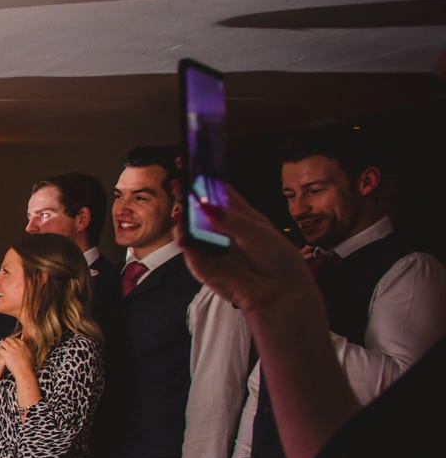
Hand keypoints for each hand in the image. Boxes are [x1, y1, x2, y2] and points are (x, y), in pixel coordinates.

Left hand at [0, 336, 34, 383]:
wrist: (24, 371)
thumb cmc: (27, 365)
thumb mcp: (29, 354)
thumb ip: (26, 349)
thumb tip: (25, 349)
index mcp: (22, 344)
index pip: (14, 339)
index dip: (11, 341)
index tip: (9, 344)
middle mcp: (16, 345)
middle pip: (8, 339)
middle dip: (5, 342)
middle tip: (4, 346)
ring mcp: (10, 349)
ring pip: (2, 342)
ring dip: (1, 345)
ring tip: (0, 349)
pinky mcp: (5, 354)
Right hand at [178, 184, 316, 317]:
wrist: (280, 292)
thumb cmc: (277, 260)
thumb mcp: (257, 230)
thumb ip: (230, 218)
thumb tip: (205, 206)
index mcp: (240, 216)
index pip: (219, 192)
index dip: (205, 179)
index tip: (192, 165)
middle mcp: (223, 231)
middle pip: (199, 209)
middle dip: (186, 196)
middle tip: (177, 184)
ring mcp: (212, 248)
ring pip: (190, 230)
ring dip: (182, 219)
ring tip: (179, 210)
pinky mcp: (205, 267)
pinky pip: (190, 252)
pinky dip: (185, 243)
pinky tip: (183, 234)